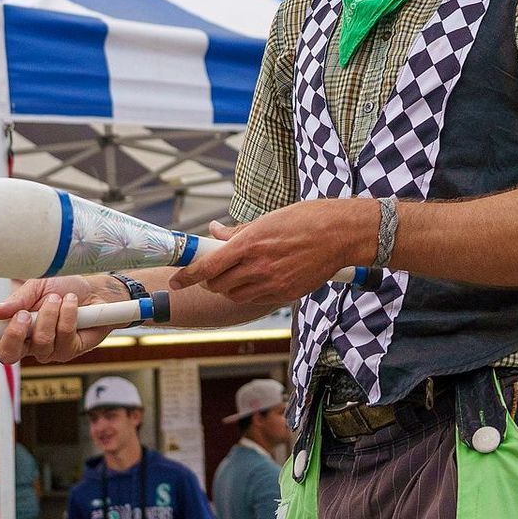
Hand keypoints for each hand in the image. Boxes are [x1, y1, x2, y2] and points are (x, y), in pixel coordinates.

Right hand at [0, 275, 116, 367]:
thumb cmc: (64, 288)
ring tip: (57, 299)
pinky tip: (72, 304)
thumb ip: (17, 301)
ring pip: (40, 343)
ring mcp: (49, 350)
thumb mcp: (37, 287)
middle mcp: (29, 343)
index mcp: (15, 328)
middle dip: (14, 335)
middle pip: (9, 355)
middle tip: (24, 315)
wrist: (97, 289)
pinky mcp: (70, 350)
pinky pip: (62, 337)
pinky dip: (66, 315)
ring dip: (48, 315)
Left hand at [169, 198, 380, 304]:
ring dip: (228, 288)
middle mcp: (258, 266)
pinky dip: (249, 292)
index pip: (207, 266)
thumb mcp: (268, 219)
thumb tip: (215, 232)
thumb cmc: (307, 219)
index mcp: (250, 243)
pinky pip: (256, 299)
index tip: (176, 280)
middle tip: (211, 272)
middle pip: (217, 285)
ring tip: (236, 275)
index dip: (187, 276)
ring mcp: (272, 283)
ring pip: (235, 295)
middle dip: (209, 280)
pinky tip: (257, 279)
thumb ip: (238, 232)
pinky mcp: (286, 294)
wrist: (341, 234)